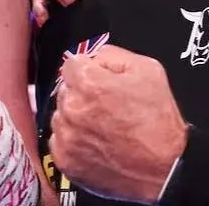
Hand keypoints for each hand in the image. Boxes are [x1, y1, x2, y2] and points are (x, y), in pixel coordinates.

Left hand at [50, 45, 185, 202]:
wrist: (166, 169)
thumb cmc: (159, 123)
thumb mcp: (148, 71)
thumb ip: (112, 55)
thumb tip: (93, 57)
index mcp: (88, 83)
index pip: (71, 65)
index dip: (88, 71)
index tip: (99, 82)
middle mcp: (72, 108)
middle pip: (65, 90)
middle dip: (81, 95)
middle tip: (106, 108)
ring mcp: (66, 135)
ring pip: (61, 116)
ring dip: (76, 119)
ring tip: (104, 129)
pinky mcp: (64, 158)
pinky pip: (60, 141)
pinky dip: (74, 141)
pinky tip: (96, 144)